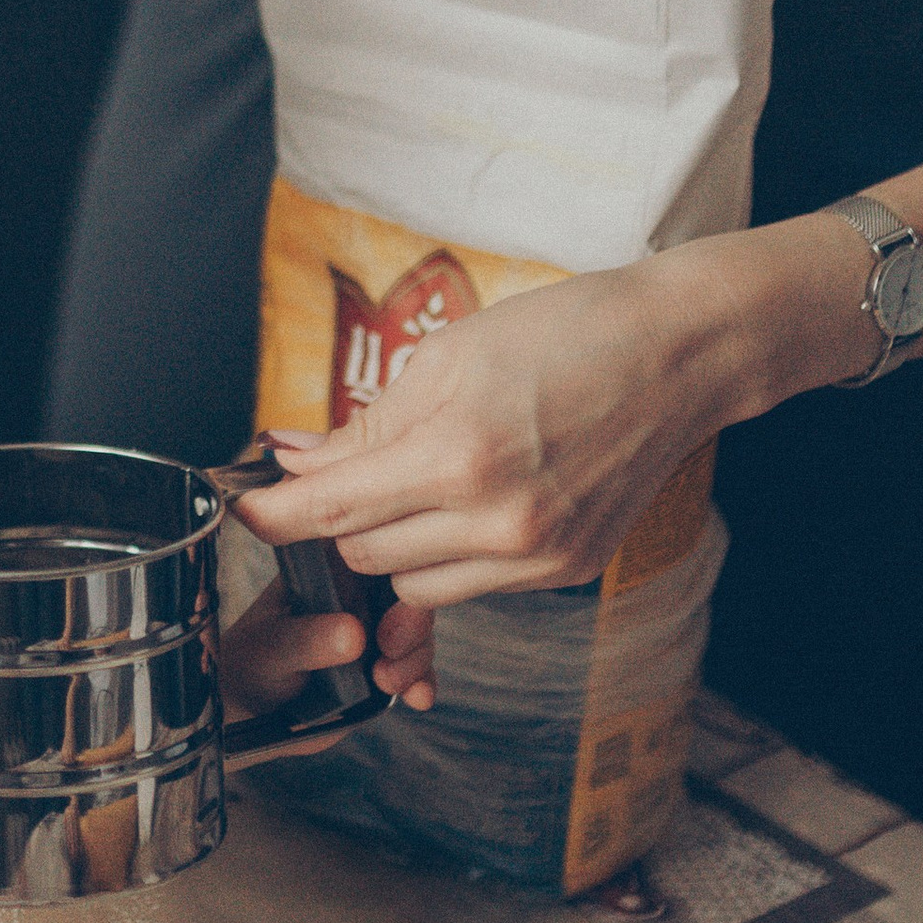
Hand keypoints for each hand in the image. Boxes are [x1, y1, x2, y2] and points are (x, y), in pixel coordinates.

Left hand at [218, 571, 438, 716]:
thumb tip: (353, 635)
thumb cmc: (250, 662)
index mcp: (325, 563)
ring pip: (418, 628)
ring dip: (416, 656)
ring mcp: (375, 624)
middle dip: (412, 621)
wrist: (250, 710)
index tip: (392, 607)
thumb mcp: (272, 649)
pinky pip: (419, 666)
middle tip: (391, 649)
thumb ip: (307, 640)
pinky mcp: (386, 661)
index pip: (372, 546)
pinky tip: (418, 698)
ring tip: (386, 682)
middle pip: (408, 586)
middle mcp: (356, 588)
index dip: (395, 569)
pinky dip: (423, 681)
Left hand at [231, 254, 728, 607]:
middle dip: (340, 519)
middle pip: (365, 555)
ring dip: (395, 545)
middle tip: (344, 474)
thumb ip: (366, 426)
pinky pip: (472, 587)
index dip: (272, 515)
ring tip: (420, 483)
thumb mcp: (447, 358)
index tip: (243, 510)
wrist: (680, 356)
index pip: (330, 512)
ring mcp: (538, 558)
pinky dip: (452, 554)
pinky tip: (475, 500)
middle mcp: (498, 523)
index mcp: (457, 457)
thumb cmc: (565, 335)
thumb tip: (295, 462)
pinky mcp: (568, 573)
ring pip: (413, 586)